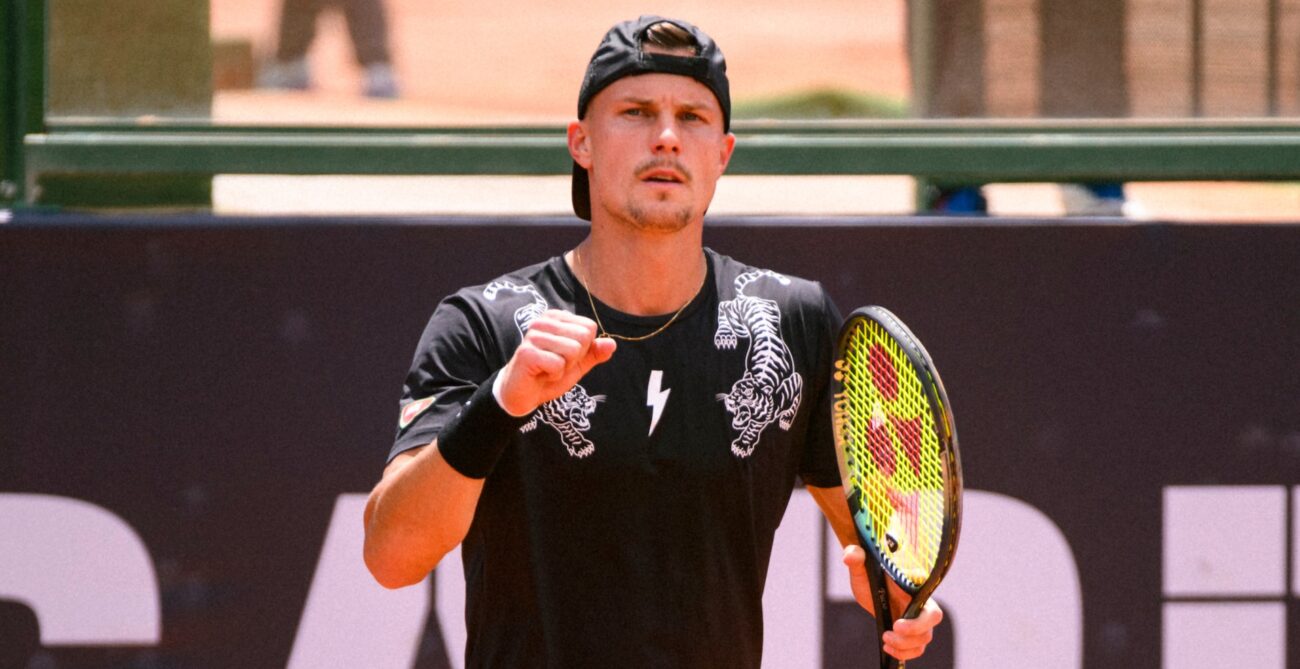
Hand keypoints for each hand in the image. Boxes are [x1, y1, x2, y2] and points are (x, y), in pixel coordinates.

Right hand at [496, 310, 615, 415]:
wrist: (524, 395)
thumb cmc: (549, 375)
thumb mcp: (578, 364)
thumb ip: (594, 353)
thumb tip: (612, 344)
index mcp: (556, 318)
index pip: (589, 328)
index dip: (583, 349)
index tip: (564, 357)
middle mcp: (543, 321)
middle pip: (584, 337)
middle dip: (575, 358)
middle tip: (556, 364)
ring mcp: (533, 335)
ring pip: (573, 350)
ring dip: (564, 368)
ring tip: (548, 369)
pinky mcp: (527, 353)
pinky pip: (558, 364)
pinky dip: (554, 375)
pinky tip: (541, 374)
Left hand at [842, 545, 943, 660]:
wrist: (871, 589)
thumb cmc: (870, 576)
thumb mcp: (862, 569)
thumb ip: (856, 559)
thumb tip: (850, 555)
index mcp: (914, 584)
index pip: (929, 596)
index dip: (919, 614)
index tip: (898, 621)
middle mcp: (922, 602)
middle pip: (932, 620)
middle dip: (915, 630)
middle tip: (893, 628)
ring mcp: (919, 619)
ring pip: (924, 638)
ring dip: (906, 644)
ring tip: (885, 639)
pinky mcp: (912, 633)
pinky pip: (917, 648)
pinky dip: (905, 653)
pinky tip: (889, 648)